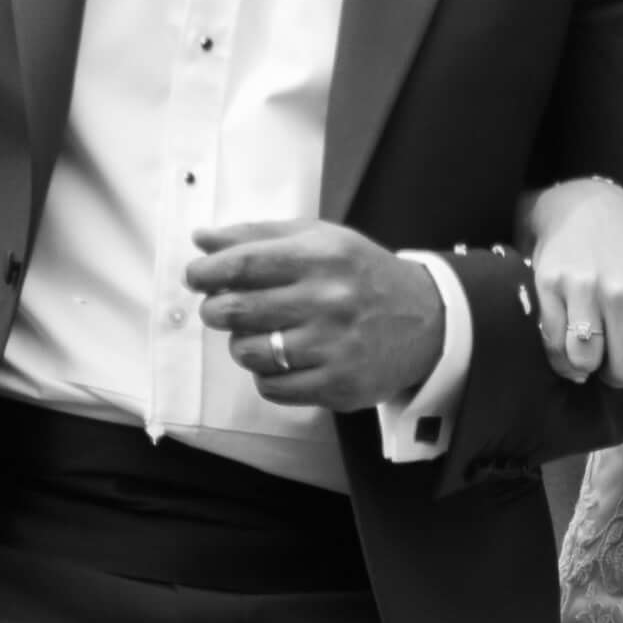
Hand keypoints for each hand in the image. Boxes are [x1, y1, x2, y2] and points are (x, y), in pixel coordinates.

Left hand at [186, 219, 447, 416]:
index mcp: (322, 256)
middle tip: (218, 309)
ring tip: (258, 334)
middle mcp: (329, 300)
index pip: (244, 264)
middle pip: (238, 310)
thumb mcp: (321, 239)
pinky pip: (272, 387)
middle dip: (215, 310)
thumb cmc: (362, 276)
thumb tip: (202, 240)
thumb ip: (259, 236)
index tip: (195, 276)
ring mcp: (334, 347)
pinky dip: (266, 374)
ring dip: (242, 344)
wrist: (428, 320)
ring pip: (250, 353)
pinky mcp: (337, 385)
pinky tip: (282, 360)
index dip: (207, 272)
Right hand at [517, 173, 622, 430]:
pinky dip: (559, 354)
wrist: (586, 204)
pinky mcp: (549, 283)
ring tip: (588, 341)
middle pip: (621, 373)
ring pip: (584, 363)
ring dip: (585, 366)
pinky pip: (553, 345)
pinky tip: (565, 333)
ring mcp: (587, 287)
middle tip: (612, 353)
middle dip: (616, 376)